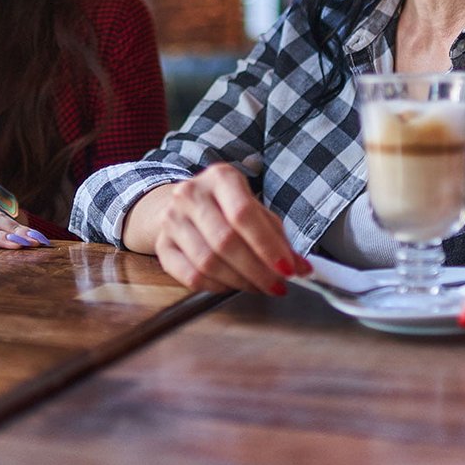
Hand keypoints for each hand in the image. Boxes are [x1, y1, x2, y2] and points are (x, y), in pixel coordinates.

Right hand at [144, 163, 308, 293]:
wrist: (183, 204)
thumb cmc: (226, 207)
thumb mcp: (254, 208)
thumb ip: (277, 236)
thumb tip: (301, 268)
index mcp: (220, 177)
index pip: (244, 214)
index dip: (268, 245)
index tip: (288, 268)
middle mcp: (191, 194)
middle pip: (225, 241)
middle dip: (258, 270)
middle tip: (278, 285)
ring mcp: (172, 220)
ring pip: (208, 262)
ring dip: (240, 281)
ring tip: (260, 286)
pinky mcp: (163, 245)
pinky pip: (191, 276)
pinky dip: (218, 287)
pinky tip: (233, 285)